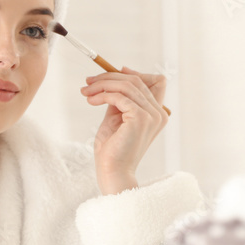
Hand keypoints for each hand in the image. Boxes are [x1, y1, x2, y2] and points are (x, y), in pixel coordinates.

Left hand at [79, 66, 168, 194]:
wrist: (112, 172)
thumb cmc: (112, 150)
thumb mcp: (116, 118)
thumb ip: (119, 100)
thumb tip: (111, 81)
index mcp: (157, 114)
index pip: (157, 81)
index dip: (137, 73)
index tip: (115, 72)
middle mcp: (159, 113)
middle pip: (137, 80)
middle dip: (109, 77)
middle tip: (88, 82)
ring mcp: (151, 115)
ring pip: (127, 85)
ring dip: (102, 85)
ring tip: (86, 92)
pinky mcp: (140, 118)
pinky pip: (119, 96)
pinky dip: (102, 95)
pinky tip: (91, 100)